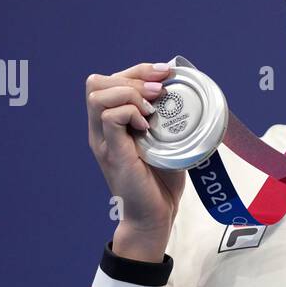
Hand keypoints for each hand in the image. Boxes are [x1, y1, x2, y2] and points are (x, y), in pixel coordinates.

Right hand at [85, 61, 187, 239]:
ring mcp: (104, 140)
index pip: (111, 80)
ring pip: (98, 94)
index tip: (166, 73)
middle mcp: (101, 129)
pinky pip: (109, 116)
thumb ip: (168, 120)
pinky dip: (130, 112)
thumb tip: (187, 95)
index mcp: (112, 123)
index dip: (138, 69)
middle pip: (97, 81)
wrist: (154, 216)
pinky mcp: (112, 152)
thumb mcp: (167, 142)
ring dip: (130, 93)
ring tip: (152, 109)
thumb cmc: (161, 183)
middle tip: (160, 91)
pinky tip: (147, 126)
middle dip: (134, 76)